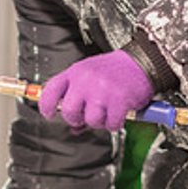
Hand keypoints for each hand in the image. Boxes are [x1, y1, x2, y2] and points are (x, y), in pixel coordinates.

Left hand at [39, 51, 153, 130]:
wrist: (140, 61)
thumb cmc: (115, 70)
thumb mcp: (90, 76)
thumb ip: (78, 98)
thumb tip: (74, 127)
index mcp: (74, 72)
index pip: (50, 91)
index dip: (46, 107)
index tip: (49, 114)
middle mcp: (85, 80)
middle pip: (69, 111)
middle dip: (78, 119)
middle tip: (87, 116)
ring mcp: (101, 90)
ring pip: (91, 120)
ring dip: (100, 122)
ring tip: (107, 112)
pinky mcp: (118, 99)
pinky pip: (111, 124)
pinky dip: (115, 123)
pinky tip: (118, 114)